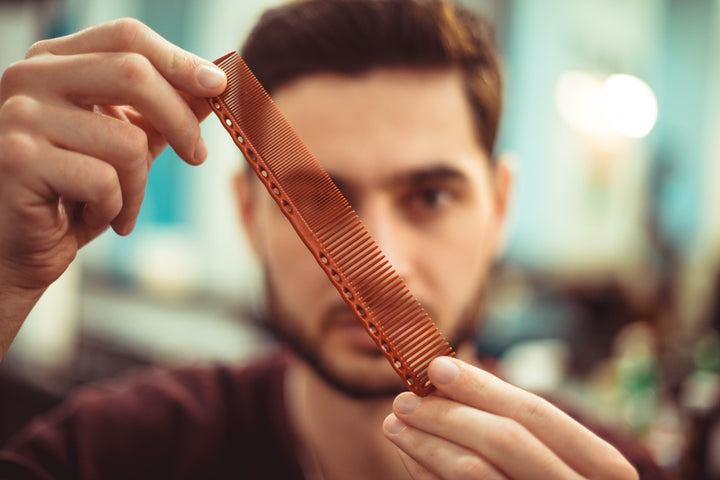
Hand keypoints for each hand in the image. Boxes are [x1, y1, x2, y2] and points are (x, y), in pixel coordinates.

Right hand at [0, 18, 226, 354]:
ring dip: (139, 186)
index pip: (127, 37)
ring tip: (120, 205)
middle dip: (180, 120)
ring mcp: (20, 116)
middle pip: (133, 73)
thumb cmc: (74, 193)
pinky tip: (94, 217)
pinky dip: (115, 208)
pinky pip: (105, 181)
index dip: (179, 60)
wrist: (18, 247)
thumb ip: (161, 114)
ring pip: (127, 140)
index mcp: (54, 62)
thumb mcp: (124, 145)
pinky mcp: (18, 160)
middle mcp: (29, 76)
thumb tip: (212, 87)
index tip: (218, 86)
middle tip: (197, 155)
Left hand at [383, 357, 637, 478]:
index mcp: (604, 470)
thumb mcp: (548, 456)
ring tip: (395, 423)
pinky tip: (411, 456)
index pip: (537, 416)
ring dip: (428, 442)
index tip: (436, 366)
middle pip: (506, 441)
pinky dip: (428, 473)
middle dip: (448, 413)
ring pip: (476, 472)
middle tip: (404, 399)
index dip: (483, 388)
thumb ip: (508, 422)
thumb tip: (444, 376)